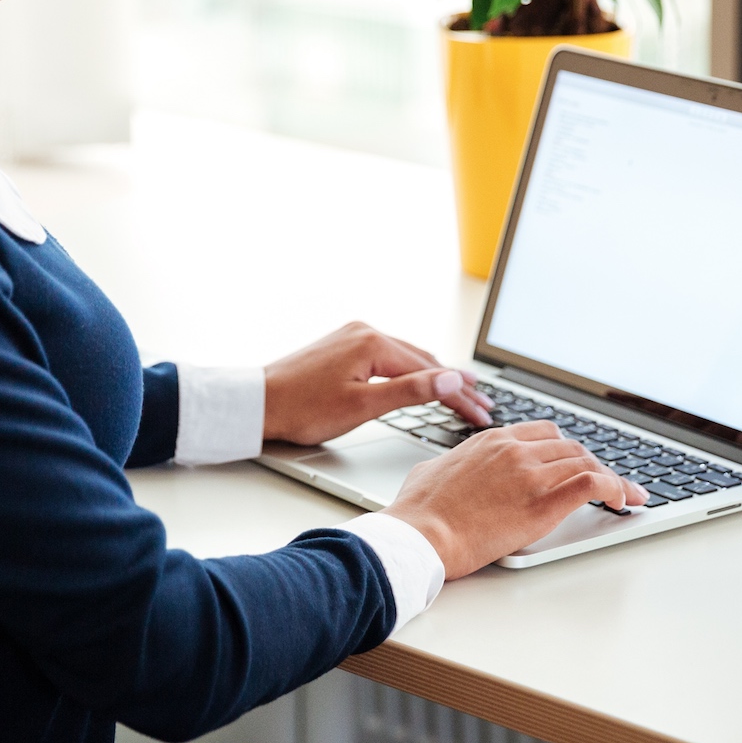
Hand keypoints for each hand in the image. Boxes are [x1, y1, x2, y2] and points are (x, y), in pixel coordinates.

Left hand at [262, 322, 492, 444]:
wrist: (258, 404)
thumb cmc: (302, 409)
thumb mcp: (363, 405)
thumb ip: (410, 391)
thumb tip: (450, 378)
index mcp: (373, 342)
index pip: (430, 371)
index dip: (459, 394)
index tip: (482, 411)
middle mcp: (365, 331)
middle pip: (422, 360)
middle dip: (454, 384)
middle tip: (483, 404)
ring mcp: (353, 336)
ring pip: (406, 357)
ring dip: (434, 376)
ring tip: (462, 392)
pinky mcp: (344, 345)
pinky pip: (388, 356)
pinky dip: (410, 370)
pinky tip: (421, 380)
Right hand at [383, 421, 646, 576]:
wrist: (420, 535)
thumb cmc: (419, 510)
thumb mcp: (432, 469)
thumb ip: (454, 463)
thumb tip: (454, 468)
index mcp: (492, 440)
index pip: (544, 433)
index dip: (566, 449)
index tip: (575, 462)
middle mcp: (516, 450)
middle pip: (570, 447)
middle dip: (591, 464)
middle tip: (604, 482)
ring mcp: (531, 474)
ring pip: (586, 462)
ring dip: (609, 478)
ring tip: (624, 495)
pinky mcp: (544, 503)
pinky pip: (593, 485)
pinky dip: (616, 488)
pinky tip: (623, 500)